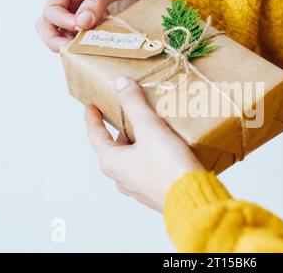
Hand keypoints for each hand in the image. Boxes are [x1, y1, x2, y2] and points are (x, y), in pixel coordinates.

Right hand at [36, 0, 158, 51]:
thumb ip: (97, 2)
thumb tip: (81, 23)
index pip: (52, 8)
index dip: (61, 21)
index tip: (79, 27)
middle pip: (50, 23)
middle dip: (55, 38)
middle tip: (69, 49)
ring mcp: (84, 11)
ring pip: (65, 33)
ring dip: (71, 44)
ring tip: (83, 51)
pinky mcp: (99, 22)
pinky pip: (87, 36)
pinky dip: (87, 45)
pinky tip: (96, 49)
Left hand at [85, 76, 203, 211]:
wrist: (192, 198)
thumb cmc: (168, 165)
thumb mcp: (150, 128)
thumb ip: (134, 104)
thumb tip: (120, 84)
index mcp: (112, 162)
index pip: (95, 135)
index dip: (92, 118)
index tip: (90, 106)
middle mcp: (121, 178)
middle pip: (114, 148)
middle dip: (120, 130)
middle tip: (128, 114)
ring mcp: (137, 188)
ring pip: (131, 160)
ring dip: (137, 144)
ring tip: (150, 129)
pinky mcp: (154, 192)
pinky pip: (146, 169)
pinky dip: (149, 156)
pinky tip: (165, 149)